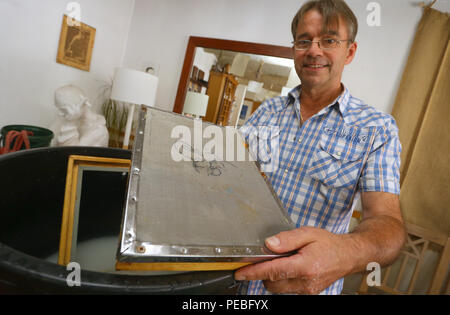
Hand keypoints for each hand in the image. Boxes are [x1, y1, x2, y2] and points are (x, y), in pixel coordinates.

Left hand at [234, 227, 352, 294]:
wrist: (348, 256)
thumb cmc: (329, 243)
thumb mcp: (308, 233)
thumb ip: (287, 239)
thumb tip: (269, 244)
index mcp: (305, 266)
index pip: (272, 271)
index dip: (253, 272)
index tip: (240, 272)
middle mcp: (306, 282)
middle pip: (272, 283)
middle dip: (263, 272)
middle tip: (265, 258)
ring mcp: (307, 290)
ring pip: (278, 288)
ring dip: (273, 277)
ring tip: (282, 261)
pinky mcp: (308, 293)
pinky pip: (287, 289)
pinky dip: (282, 280)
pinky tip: (290, 267)